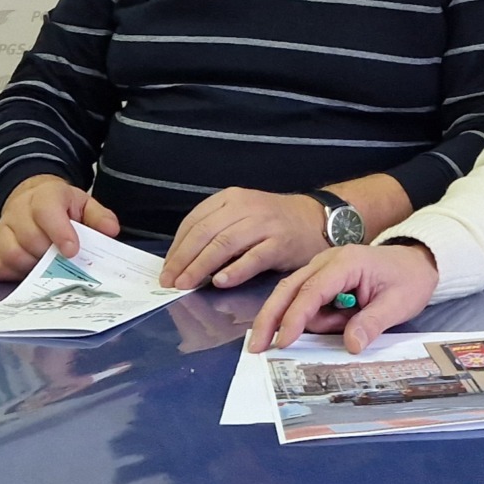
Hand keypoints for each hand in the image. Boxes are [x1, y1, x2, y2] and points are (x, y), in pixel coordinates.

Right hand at [0, 175, 119, 281]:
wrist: (33, 199)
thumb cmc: (61, 207)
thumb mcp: (83, 205)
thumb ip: (99, 217)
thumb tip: (110, 231)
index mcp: (45, 196)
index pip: (46, 211)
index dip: (59, 232)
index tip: (72, 251)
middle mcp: (19, 210)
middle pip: (30, 238)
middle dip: (50, 255)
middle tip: (64, 262)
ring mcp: (2, 228)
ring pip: (12, 253)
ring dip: (33, 266)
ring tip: (48, 266)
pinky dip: (13, 273)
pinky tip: (28, 271)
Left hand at [160, 187, 326, 289]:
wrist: (317, 219)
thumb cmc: (274, 222)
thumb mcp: (242, 215)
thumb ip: (216, 232)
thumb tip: (183, 262)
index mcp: (231, 199)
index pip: (195, 221)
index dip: (177, 247)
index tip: (167, 269)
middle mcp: (246, 207)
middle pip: (206, 233)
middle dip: (183, 259)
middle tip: (170, 282)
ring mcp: (265, 224)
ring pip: (225, 244)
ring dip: (201, 266)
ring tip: (187, 284)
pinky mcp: (281, 243)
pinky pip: (254, 258)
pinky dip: (234, 270)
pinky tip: (220, 282)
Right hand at [249, 242, 438, 354]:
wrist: (418, 262)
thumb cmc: (409, 280)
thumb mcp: (399, 304)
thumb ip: (373, 323)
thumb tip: (351, 346)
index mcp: (346, 263)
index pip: (312, 290)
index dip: (295, 317)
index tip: (283, 342)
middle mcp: (327, 261)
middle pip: (289, 288)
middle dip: (270, 318)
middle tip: (255, 347)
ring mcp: (322, 268)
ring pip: (292, 294)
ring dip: (295, 320)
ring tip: (329, 328)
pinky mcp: (323, 279)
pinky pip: (305, 299)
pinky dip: (304, 317)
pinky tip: (322, 326)